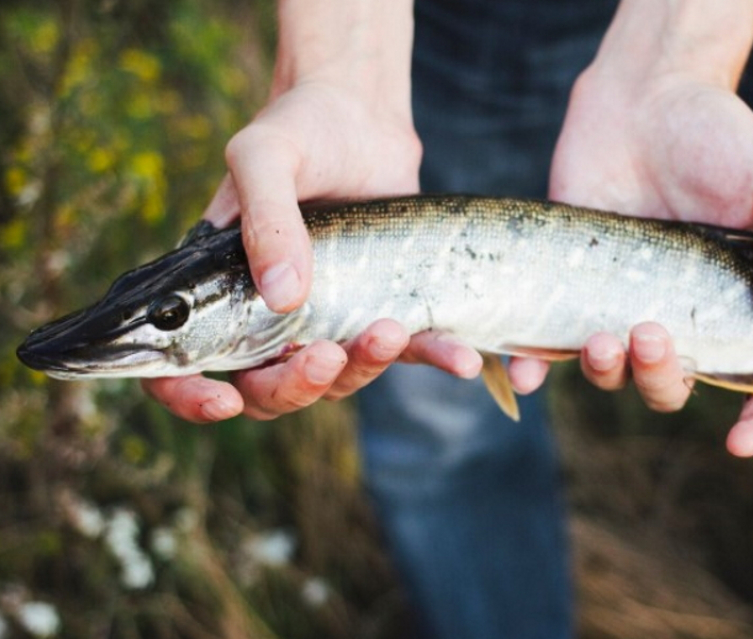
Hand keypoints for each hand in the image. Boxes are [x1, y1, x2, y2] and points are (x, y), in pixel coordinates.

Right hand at [142, 61, 483, 419]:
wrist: (362, 115)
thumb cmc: (299, 128)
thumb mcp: (266, 157)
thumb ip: (264, 220)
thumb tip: (284, 298)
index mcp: (218, 288)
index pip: (182, 363)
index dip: (191, 395)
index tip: (222, 400)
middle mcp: (268, 315)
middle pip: (266, 388)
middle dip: (293, 386)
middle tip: (326, 355)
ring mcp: (327, 317)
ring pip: (334, 380)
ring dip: (361, 369)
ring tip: (389, 329)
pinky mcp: (381, 307)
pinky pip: (404, 349)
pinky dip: (433, 357)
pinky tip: (462, 358)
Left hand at [549, 68, 752, 455]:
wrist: (642, 98)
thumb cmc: (720, 137)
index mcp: (731, 304)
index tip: (740, 439)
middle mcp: (674, 314)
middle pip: (670, 384)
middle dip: (661, 377)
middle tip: (649, 332)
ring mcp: (617, 302)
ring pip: (610, 372)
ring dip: (605, 371)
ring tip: (602, 335)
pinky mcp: (567, 285)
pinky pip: (547, 342)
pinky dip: (534, 366)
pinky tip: (526, 371)